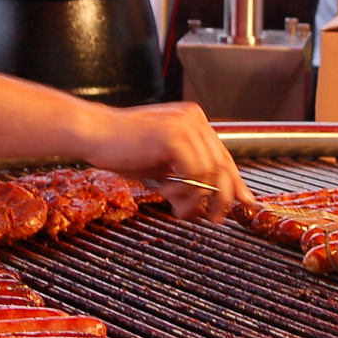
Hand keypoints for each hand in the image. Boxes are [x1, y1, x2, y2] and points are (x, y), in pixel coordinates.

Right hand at [87, 101, 252, 221]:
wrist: (94, 135)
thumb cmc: (123, 150)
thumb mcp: (164, 166)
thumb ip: (189, 177)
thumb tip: (213, 201)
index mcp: (194, 122)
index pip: (223, 157)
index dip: (235, 183)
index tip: (243, 203)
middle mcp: (194, 119)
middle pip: (222, 166)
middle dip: (221, 197)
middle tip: (214, 219)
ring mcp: (185, 125)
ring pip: (209, 174)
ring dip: (195, 199)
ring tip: (176, 206)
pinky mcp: (173, 135)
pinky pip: (194, 172)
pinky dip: (184, 191)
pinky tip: (166, 192)